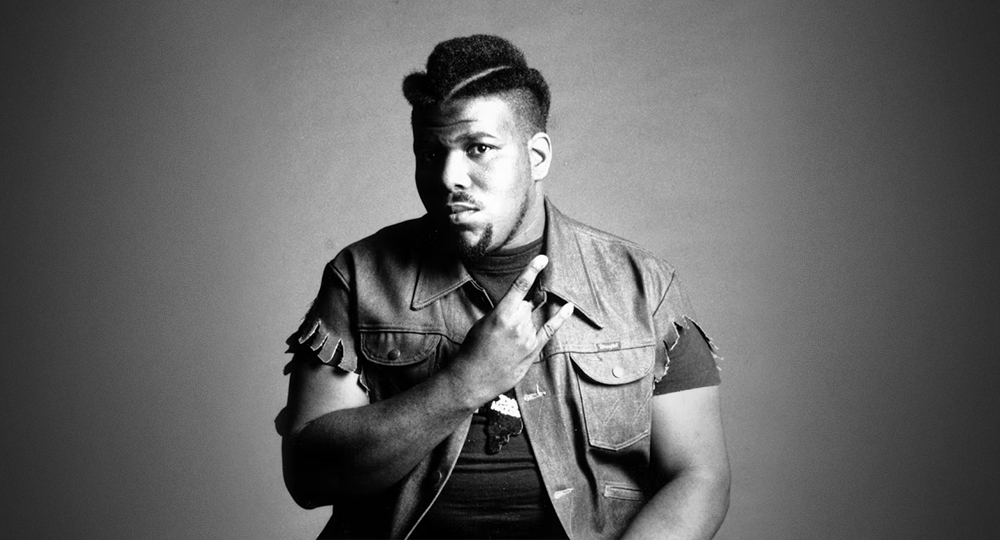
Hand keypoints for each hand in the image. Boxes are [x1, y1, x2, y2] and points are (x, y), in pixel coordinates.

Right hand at [445, 255, 573, 407]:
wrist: (473, 378)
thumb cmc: (474, 349)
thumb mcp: (483, 323)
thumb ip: (502, 311)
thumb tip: (518, 304)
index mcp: (502, 314)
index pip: (520, 286)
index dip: (532, 270)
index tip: (543, 258)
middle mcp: (518, 324)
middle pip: (527, 304)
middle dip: (518, 310)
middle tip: (503, 328)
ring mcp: (528, 337)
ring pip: (532, 319)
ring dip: (523, 324)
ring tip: (506, 341)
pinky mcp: (533, 350)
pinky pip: (550, 330)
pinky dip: (560, 318)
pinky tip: (568, 308)